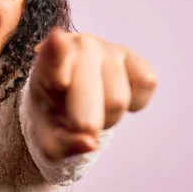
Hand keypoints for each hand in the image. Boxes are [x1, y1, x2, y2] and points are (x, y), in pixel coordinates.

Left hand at [29, 28, 156, 160]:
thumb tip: (89, 143)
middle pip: (95, 95)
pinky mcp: (133, 56)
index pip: (53, 54)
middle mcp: (78, 46)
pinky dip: (135, 103)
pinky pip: (146, 84)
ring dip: (109, 117)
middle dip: (90, 123)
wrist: (66, 101)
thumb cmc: (53, 118)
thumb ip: (62, 145)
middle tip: (78, 126)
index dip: (58, 55)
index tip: (59, 53)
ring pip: (119, 100)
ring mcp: (108, 48)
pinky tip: (112, 96)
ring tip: (94, 108)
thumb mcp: (50, 139)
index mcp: (46, 64)